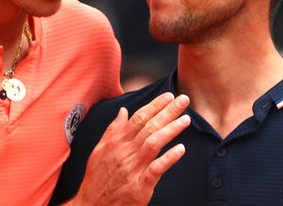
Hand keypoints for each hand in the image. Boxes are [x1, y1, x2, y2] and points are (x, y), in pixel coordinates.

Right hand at [68, 92, 190, 205]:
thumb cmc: (97, 178)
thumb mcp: (99, 151)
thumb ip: (113, 130)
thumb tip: (123, 111)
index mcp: (116, 142)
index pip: (138, 118)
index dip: (154, 105)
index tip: (168, 95)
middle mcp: (124, 152)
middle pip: (149, 127)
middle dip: (167, 111)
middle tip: (184, 100)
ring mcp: (132, 169)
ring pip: (153, 144)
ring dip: (171, 130)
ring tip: (186, 120)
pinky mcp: (140, 187)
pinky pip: (156, 170)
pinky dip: (169, 158)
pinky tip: (181, 149)